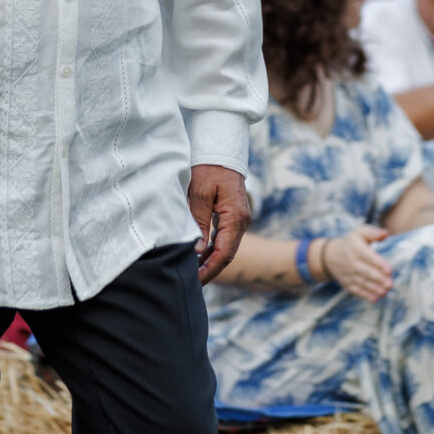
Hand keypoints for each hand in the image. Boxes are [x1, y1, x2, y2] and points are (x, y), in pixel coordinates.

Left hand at [189, 162, 248, 282]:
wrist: (221, 151)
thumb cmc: (209, 169)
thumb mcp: (199, 194)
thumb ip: (199, 223)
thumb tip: (198, 250)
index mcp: (235, 217)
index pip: (224, 252)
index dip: (210, 268)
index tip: (196, 280)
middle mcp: (241, 221)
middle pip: (228, 254)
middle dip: (211, 269)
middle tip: (192, 282)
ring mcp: (239, 219)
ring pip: (227, 247)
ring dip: (212, 260)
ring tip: (193, 271)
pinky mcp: (234, 216)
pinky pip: (226, 238)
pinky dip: (214, 249)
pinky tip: (200, 255)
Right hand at [318, 227, 393, 301]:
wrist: (328, 256)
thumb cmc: (350, 243)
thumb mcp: (359, 233)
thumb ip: (373, 233)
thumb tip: (387, 233)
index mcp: (356, 249)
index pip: (369, 257)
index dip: (379, 264)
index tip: (389, 270)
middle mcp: (351, 262)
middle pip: (366, 272)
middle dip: (378, 279)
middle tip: (390, 284)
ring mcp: (348, 274)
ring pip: (362, 282)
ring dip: (374, 288)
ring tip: (385, 292)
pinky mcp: (346, 283)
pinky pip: (356, 290)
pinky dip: (365, 295)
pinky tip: (375, 299)